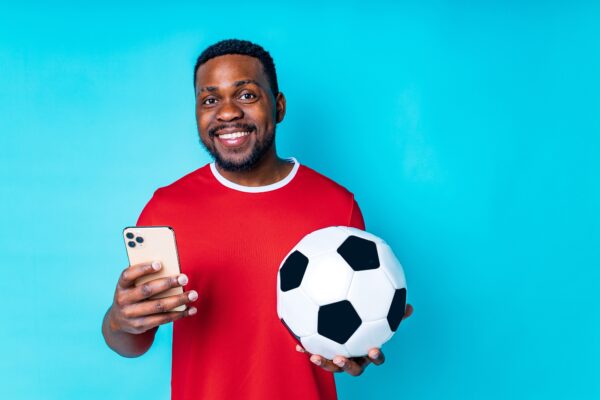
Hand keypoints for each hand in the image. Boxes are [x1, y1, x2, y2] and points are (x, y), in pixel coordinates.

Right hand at [107, 261, 197, 334]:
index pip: (128, 274)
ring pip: (158, 306)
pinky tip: (190, 309)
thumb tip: (171, 269)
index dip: (143, 269)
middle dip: (167, 283)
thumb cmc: (133, 295)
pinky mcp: (140, 326)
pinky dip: (179, 314)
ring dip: (178, 300)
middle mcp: (123, 300)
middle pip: (147, 290)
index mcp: (121, 286)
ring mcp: (131, 315)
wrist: (119, 321)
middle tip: (184, 279)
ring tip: (193, 295)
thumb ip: (145, 278)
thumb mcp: (132, 286)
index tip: (160, 263)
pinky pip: (163, 319)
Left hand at [296, 304, 413, 375]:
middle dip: (347, 366)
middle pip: (353, 369)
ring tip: (314, 355)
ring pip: (332, 366)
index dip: (376, 357)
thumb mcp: (381, 318)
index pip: (376, 358)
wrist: (349, 324)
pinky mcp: (325, 353)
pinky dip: (307, 349)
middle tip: (340, 357)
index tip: (374, 350)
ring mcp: (340, 358)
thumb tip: (410, 307)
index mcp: (369, 351)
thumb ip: (394, 314)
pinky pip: (317, 353)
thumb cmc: (369, 322)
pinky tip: (298, 346)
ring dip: (324, 362)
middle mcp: (356, 358)